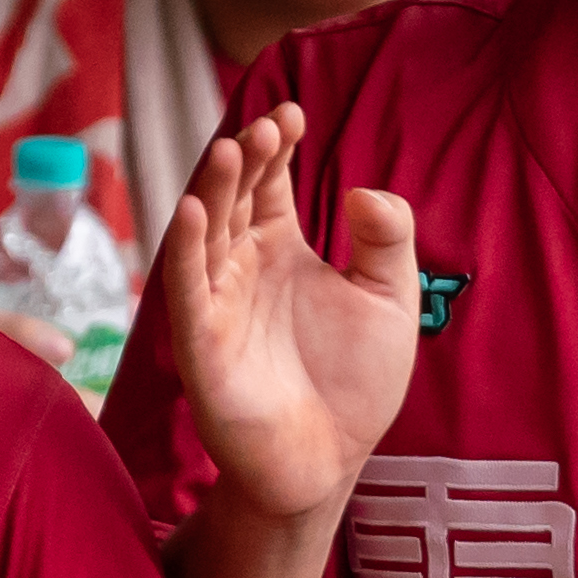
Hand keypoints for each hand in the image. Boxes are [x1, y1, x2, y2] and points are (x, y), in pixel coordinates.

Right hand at [160, 104, 421, 527]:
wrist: (327, 463)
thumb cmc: (355, 384)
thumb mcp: (390, 301)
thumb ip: (387, 241)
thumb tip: (363, 190)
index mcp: (282, 249)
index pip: (269, 183)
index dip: (276, 146)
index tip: (292, 114)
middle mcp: (242, 266)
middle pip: (233, 196)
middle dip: (246, 159)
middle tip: (265, 128)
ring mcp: (217, 301)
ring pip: (206, 232)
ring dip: (214, 189)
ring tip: (233, 150)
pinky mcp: (201, 344)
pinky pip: (187, 289)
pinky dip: (187, 249)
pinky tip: (195, 210)